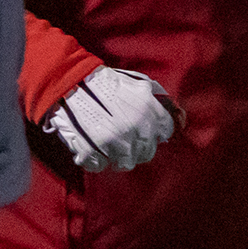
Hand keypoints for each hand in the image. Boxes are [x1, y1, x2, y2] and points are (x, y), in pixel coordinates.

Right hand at [48, 66, 180, 171]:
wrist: (69, 81)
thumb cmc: (104, 82)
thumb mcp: (137, 82)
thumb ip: (157, 98)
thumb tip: (178, 116)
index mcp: (149, 109)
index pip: (165, 132)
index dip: (155, 132)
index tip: (144, 129)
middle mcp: (135, 127)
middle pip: (147, 153)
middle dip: (136, 147)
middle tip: (122, 137)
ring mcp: (113, 142)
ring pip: (125, 163)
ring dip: (117, 156)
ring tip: (106, 143)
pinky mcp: (92, 153)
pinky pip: (100, 167)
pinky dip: (96, 160)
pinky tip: (92, 146)